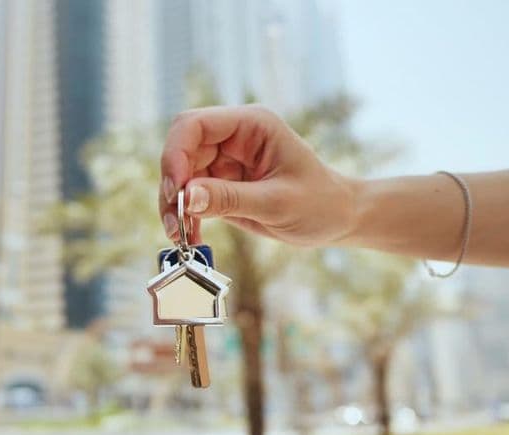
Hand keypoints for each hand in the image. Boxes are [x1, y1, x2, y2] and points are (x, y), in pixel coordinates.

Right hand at [158, 105, 358, 246]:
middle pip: (180, 151)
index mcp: (251, 125)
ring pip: (179, 176)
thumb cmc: (320, 204)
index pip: (194, 125)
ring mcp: (223, 160)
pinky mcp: (219, 184)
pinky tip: (191, 236)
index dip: (176, 154)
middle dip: (171, 185)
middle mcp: (232, 137)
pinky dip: (184, 216)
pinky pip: (188, 195)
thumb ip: (229, 198)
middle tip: (174, 221)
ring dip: (173, 205)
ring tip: (181, 235)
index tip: (176, 190)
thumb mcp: (277, 203)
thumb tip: (185, 197)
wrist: (337, 220)